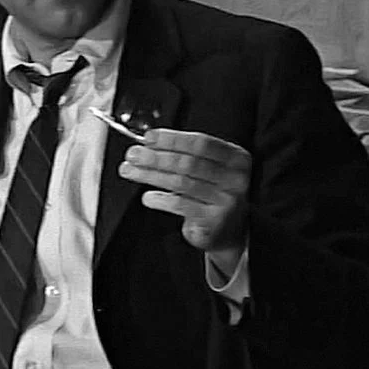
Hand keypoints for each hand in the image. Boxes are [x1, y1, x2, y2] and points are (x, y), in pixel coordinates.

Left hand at [119, 128, 250, 262]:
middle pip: (188, 162)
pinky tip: (148, 197)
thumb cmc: (214, 193)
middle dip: (156, 157)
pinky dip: (160, 199)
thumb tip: (149, 144)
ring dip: (151, 175)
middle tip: (133, 154)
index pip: (200, 143)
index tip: (148, 137)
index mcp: (236, 158)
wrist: (229, 230)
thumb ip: (186, 154)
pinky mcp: (213, 221)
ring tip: (132, 171)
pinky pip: (180, 205)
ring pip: (181, 182)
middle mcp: (235, 178)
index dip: (172, 139)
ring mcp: (226, 201)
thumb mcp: (209, 169)